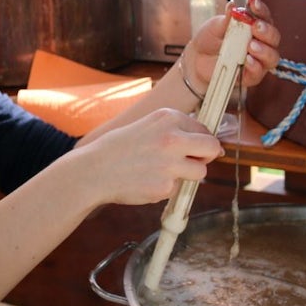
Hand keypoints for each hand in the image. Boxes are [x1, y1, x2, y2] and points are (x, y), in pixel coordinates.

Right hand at [73, 108, 223, 206]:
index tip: (192, 149)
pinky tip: (145, 181)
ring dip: (187, 175)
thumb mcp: (147, 126)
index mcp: (168, 117)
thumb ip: (175, 131)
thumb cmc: (118, 148)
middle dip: (207, 156)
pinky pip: (177, 188)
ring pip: (200, 172)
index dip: (199, 142)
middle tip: (193, 161)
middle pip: (212, 147)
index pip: (204, 129)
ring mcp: (171, 163)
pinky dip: (165, 187)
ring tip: (162, 172)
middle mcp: (173, 138)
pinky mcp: (166, 186)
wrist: (93, 170)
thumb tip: (212, 145)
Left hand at [186, 0, 279, 92]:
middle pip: (273, 36)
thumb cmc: (209, 39)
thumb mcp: (215, 26)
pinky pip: (259, 72)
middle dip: (266, 30)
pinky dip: (255, 66)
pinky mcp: (251, 76)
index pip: (264, 16)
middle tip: (255, 26)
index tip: (253, 2)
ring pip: (272, 56)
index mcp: (254, 26)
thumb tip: (232, 5)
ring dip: (264, 50)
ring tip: (251, 45)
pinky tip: (248, 60)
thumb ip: (226, 19)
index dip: (261, 9)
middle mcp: (261, 42)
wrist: (196, 59)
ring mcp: (258, 60)